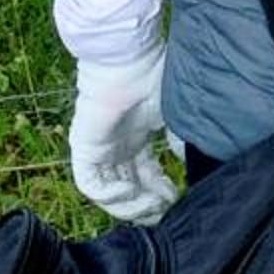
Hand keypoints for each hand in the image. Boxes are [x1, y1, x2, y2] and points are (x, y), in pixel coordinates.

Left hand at [68, 43, 174, 225]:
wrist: (129, 61)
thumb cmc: (153, 78)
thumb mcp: (174, 115)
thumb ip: (180, 141)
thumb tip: (190, 164)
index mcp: (135, 136)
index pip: (143, 175)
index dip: (158, 192)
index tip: (175, 199)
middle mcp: (115, 145)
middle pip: (127, 188)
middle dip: (147, 205)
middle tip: (165, 211)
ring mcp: (98, 148)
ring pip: (108, 193)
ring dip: (131, 205)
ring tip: (152, 204)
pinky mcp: (84, 148)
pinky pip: (90, 185)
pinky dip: (110, 195)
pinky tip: (131, 189)